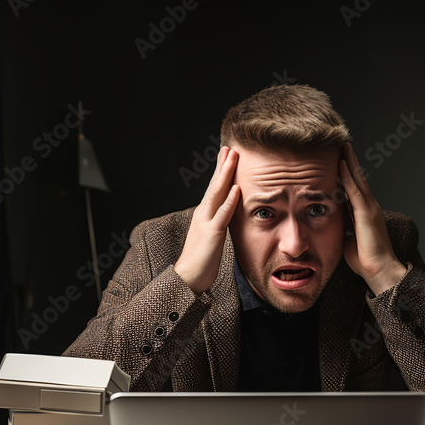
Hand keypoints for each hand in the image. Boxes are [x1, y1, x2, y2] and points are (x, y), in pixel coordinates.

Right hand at [175, 146, 240, 292]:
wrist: (188, 277)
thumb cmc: (201, 260)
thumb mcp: (211, 237)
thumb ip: (218, 223)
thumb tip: (225, 216)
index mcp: (205, 214)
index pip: (214, 189)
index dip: (221, 171)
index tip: (227, 155)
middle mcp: (204, 213)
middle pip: (214, 185)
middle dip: (222, 165)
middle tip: (229, 147)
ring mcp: (207, 222)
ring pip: (217, 193)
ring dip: (225, 174)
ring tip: (232, 157)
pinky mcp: (212, 234)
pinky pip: (222, 214)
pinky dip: (229, 200)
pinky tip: (236, 188)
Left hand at [339, 143, 406, 294]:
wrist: (379, 270)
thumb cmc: (365, 260)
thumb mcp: (349, 239)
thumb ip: (343, 228)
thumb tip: (332, 224)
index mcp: (364, 213)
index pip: (354, 188)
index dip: (346, 174)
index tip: (338, 160)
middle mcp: (368, 207)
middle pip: (357, 178)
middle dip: (349, 161)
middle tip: (341, 144)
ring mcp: (369, 208)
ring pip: (357, 179)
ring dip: (349, 162)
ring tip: (342, 146)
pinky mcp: (366, 213)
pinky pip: (355, 191)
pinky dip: (348, 176)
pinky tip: (341, 164)